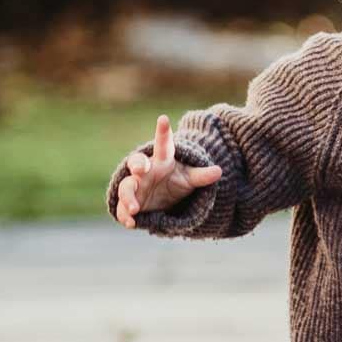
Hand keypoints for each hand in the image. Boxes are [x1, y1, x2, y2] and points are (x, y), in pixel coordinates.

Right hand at [114, 114, 221, 228]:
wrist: (163, 199)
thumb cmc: (175, 181)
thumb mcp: (190, 178)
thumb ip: (201, 175)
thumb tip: (219, 171)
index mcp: (162, 160)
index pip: (163, 144)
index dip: (163, 132)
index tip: (164, 118)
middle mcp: (145, 170)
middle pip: (136, 162)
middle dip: (137, 164)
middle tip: (141, 169)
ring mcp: (135, 186)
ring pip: (126, 187)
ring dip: (128, 197)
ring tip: (135, 209)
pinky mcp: (129, 203)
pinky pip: (122, 208)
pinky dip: (125, 215)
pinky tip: (131, 223)